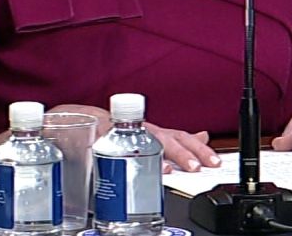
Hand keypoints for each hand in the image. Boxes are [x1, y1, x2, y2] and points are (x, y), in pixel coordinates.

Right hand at [51, 103, 217, 172]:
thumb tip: (204, 136)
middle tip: (197, 166)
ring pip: (142, 140)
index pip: (181, 138)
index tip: (213, 162)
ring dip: (160, 155)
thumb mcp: (148, 136)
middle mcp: (140, 130)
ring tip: (172, 169)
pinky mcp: (102, 135)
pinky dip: (126, 153)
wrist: (78, 121)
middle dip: (184, 152)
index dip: (198, 149)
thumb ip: (175, 139)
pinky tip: (132, 162)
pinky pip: (115, 144)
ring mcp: (122, 132)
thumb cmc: (115, 131)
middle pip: (167, 138)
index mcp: (153, 132)